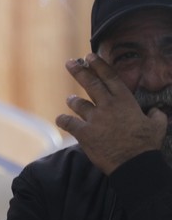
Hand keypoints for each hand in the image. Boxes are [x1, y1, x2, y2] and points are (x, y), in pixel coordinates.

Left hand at [56, 52, 166, 174]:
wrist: (133, 163)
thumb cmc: (146, 144)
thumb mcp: (158, 125)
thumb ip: (155, 114)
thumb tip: (156, 110)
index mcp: (125, 101)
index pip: (110, 77)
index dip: (99, 65)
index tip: (89, 56)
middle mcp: (108, 106)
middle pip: (90, 84)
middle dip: (79, 71)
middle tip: (70, 63)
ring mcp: (94, 119)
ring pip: (78, 104)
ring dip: (73, 100)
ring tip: (70, 99)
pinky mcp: (84, 133)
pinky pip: (68, 123)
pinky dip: (63, 120)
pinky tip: (61, 119)